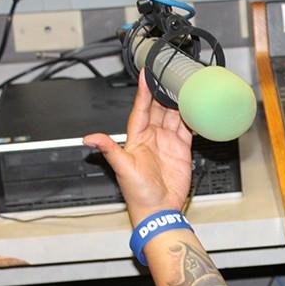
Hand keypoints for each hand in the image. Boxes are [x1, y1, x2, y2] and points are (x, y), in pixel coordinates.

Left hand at [83, 71, 192, 225]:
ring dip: (178, 102)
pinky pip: (187, 128)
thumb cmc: (137, 193)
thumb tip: (89, 138)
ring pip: (173, 115)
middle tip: (170, 77)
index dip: (143, 93)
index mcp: (136, 138)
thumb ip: (109, 150)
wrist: (159, 210)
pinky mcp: (182, 149)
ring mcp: (167, 142)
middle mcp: (152, 137)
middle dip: (163, 92)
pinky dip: (191, 118)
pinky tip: (195, 108)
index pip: (140, 109)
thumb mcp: (122, 169)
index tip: (146, 76)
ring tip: (184, 88)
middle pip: (158, 108)